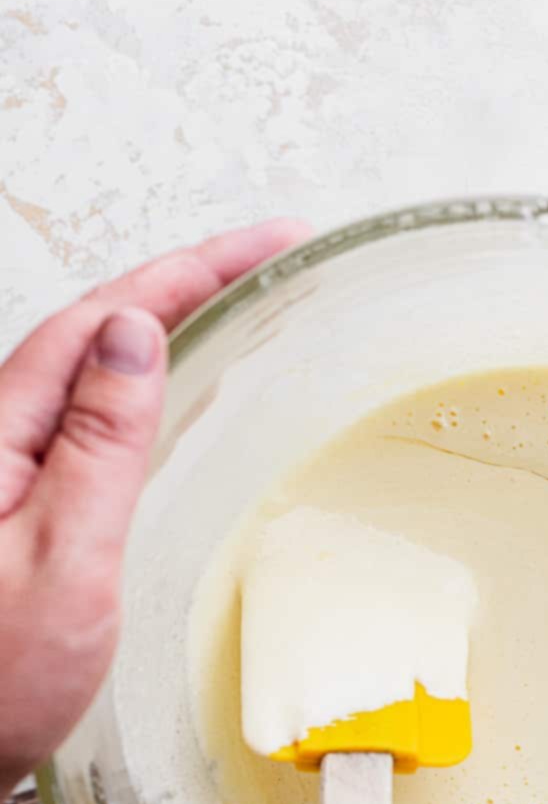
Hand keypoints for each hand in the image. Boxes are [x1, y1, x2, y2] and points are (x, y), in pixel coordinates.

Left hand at [0, 219, 309, 799]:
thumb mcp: (63, 560)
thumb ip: (98, 446)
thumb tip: (134, 336)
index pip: (102, 319)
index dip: (188, 271)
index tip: (265, 243)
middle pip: (91, 329)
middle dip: (181, 281)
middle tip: (265, 259)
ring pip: (83, 369)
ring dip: (158, 324)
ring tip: (228, 299)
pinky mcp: (11, 505)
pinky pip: (77, 419)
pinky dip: (133, 387)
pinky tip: (163, 392)